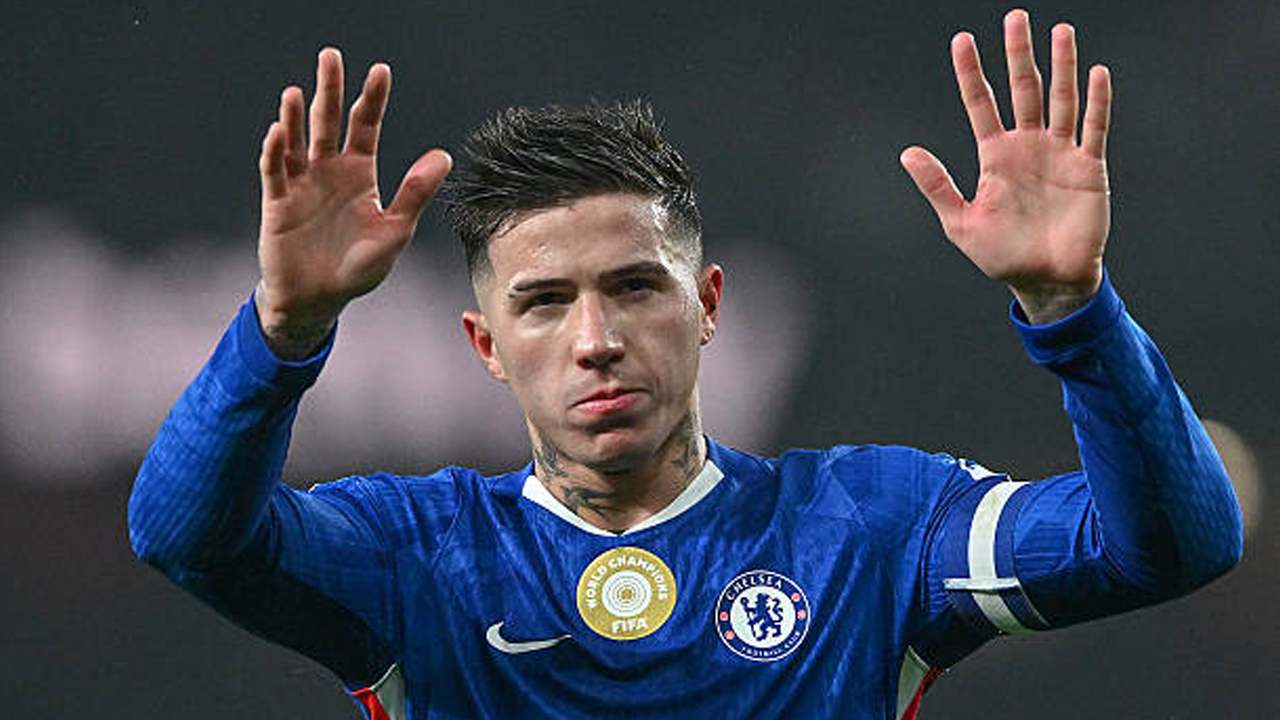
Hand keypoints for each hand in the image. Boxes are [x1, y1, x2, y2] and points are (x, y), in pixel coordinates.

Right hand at [255, 48, 451, 357]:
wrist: (319, 299)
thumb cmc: (358, 267)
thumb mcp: (394, 230)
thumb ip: (415, 193)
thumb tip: (443, 156)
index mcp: (360, 174)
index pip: (365, 127)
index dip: (372, 99)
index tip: (381, 71)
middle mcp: (329, 171)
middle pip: (329, 122)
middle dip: (331, 89)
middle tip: (332, 56)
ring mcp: (301, 184)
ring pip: (297, 141)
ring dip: (296, 117)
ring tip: (298, 93)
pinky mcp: (278, 203)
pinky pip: (274, 172)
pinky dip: (274, 152)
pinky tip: (277, 132)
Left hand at [901, 9, 1111, 323]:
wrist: (1046, 281)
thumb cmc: (1001, 255)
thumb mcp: (961, 223)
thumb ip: (938, 187)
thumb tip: (907, 153)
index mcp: (995, 156)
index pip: (980, 103)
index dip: (971, 72)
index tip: (961, 39)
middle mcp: (1027, 146)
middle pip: (1022, 90)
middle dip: (1018, 55)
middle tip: (1014, 18)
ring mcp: (1059, 153)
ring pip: (1061, 99)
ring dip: (1061, 66)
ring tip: (1060, 30)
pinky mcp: (1088, 167)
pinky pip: (1093, 128)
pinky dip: (1096, 102)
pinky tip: (1096, 73)